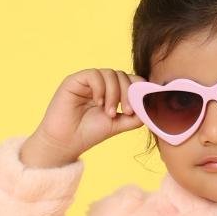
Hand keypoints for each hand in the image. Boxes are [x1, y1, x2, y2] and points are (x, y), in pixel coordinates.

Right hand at [22, 68, 144, 165]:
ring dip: (114, 93)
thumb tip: (150, 106)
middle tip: (126, 111)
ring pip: (110, 73)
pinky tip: (98, 103)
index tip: (139, 107)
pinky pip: (94, 74)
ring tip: (109, 113)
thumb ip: (134, 116)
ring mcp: (88, 81)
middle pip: (122, 75)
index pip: (129, 80)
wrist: (66, 142)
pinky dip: (100, 88)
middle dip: (128, 92)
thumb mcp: (118, 125)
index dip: (137, 89)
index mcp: (111, 92)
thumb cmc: (89, 133)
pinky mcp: (75, 80)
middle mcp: (100, 84)